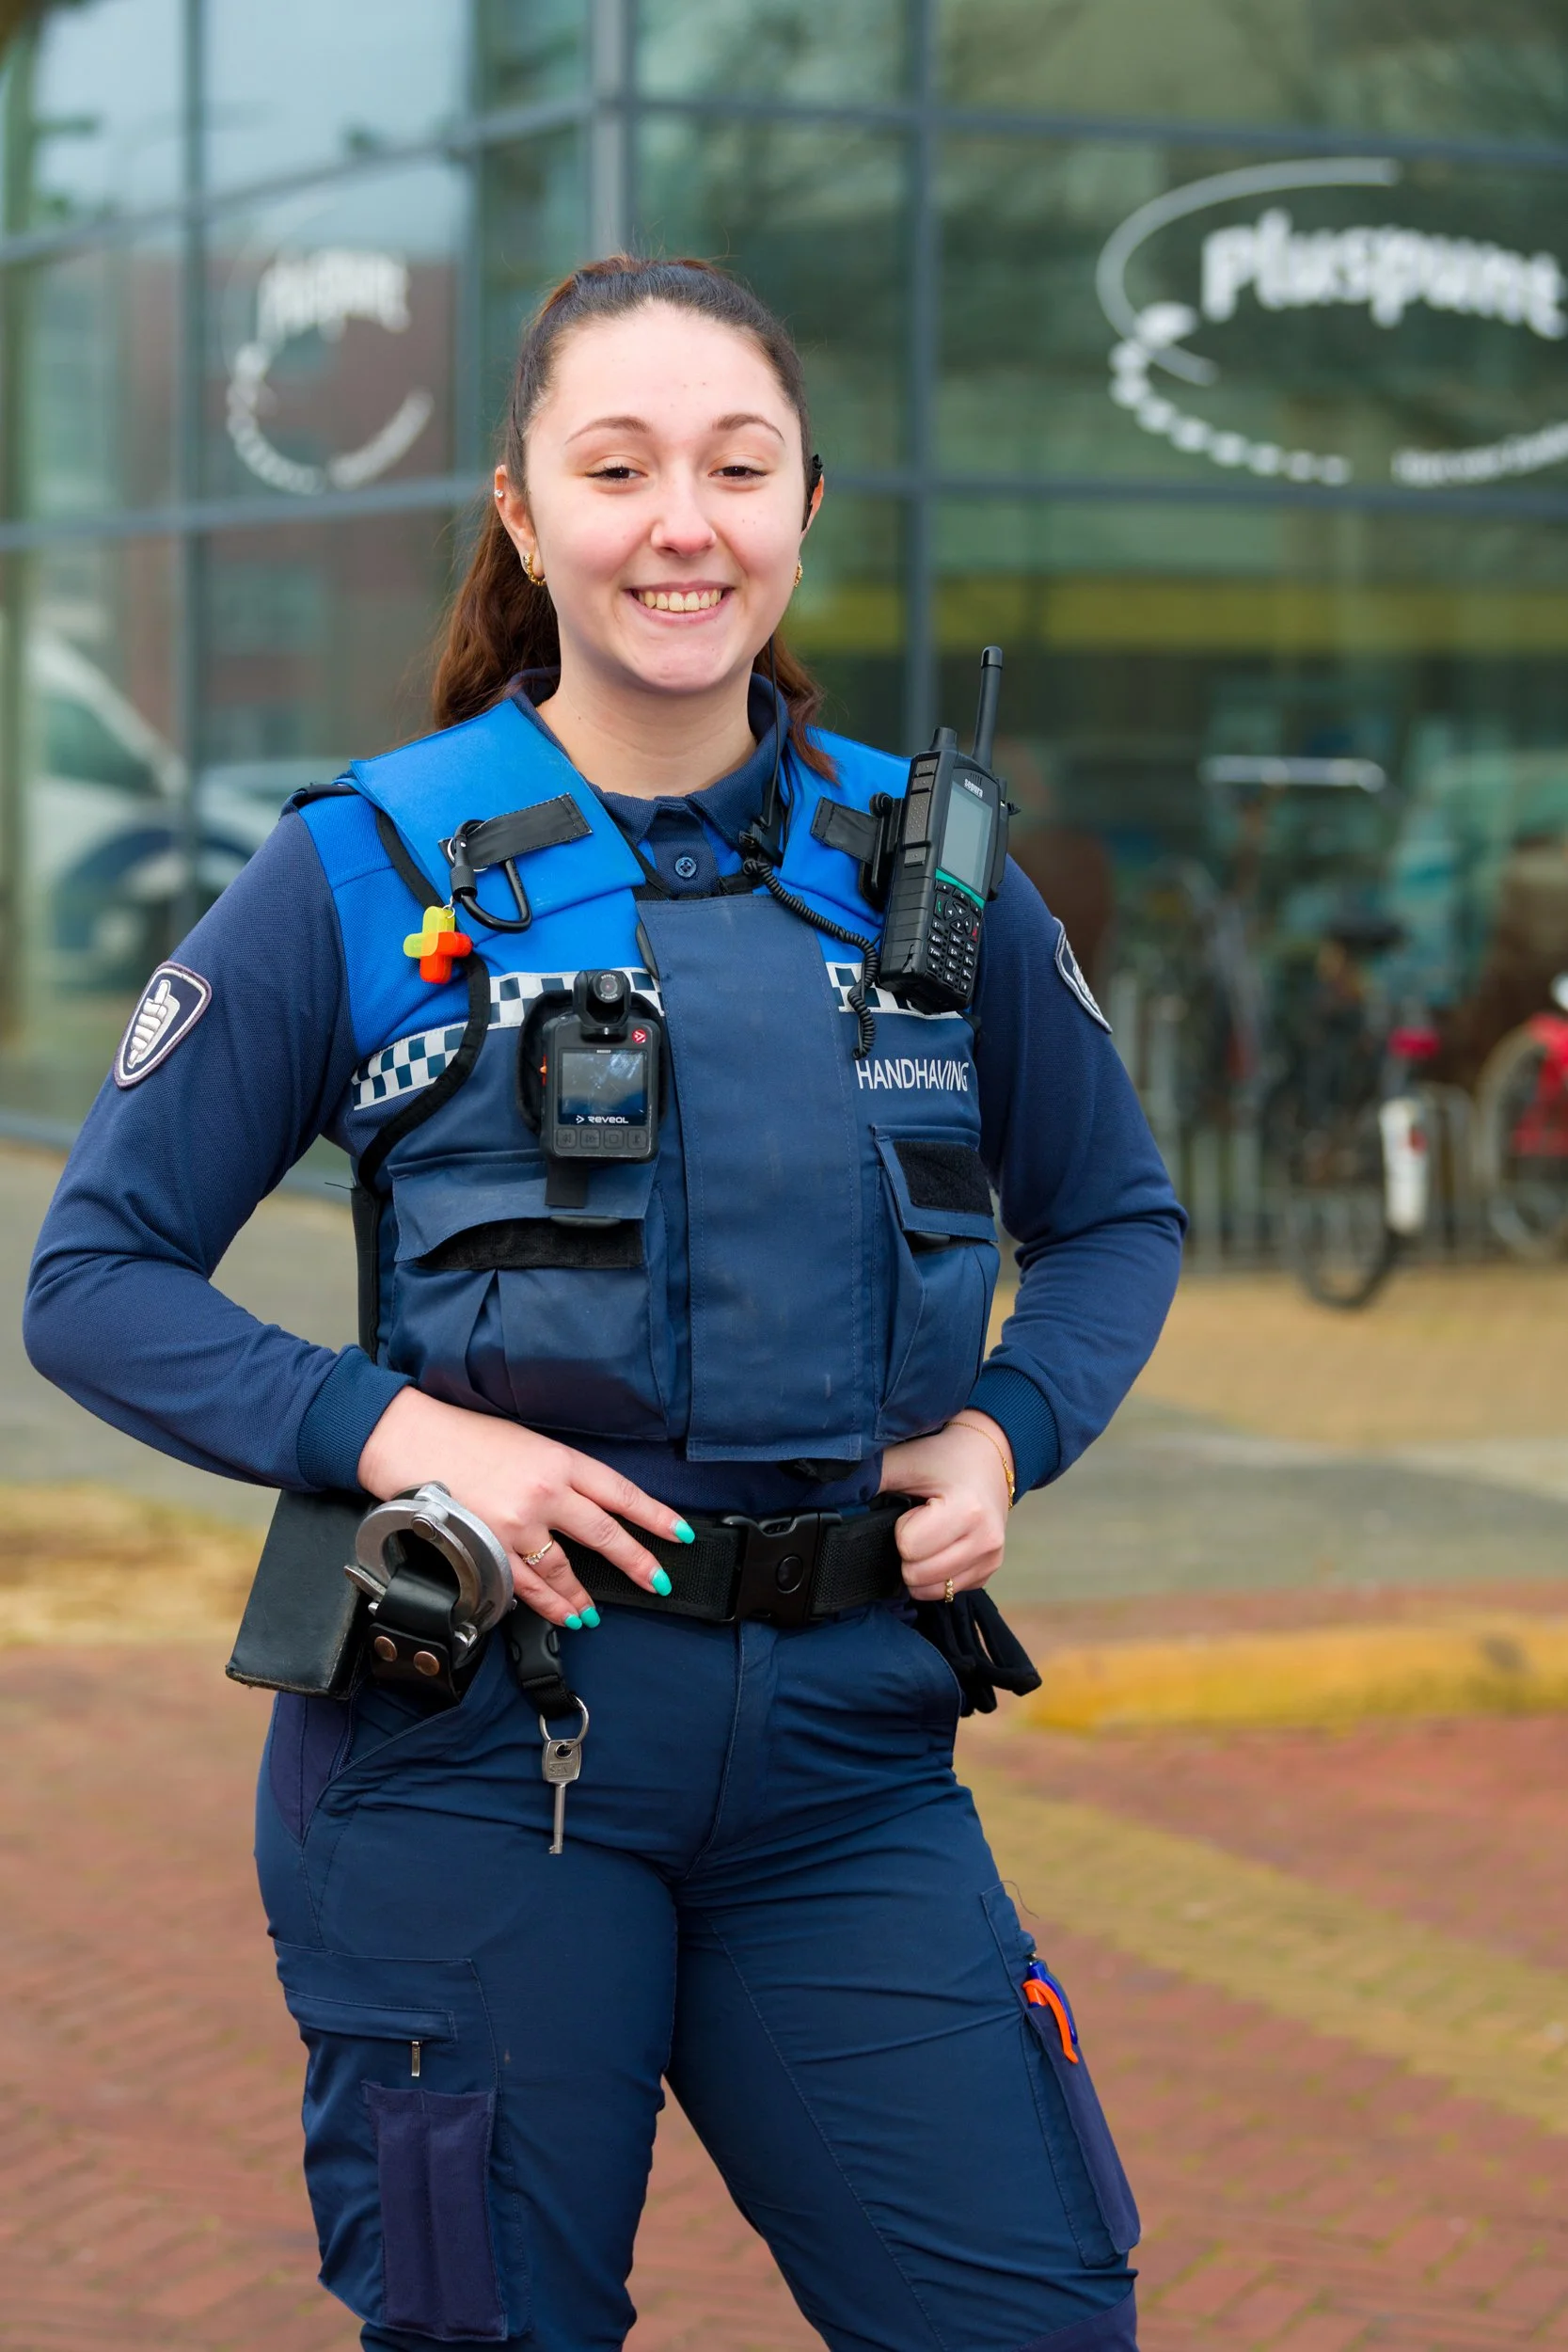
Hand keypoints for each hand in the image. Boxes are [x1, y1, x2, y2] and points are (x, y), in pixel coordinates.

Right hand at [357, 1388, 690, 1626]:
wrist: (410, 1441)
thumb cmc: (465, 1437)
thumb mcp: (527, 1442)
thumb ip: (561, 1473)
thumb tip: (590, 1505)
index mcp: (559, 1460)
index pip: (622, 1492)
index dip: (655, 1516)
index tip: (680, 1534)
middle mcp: (545, 1493)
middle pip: (605, 1535)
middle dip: (637, 1563)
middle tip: (658, 1581)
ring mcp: (517, 1525)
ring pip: (564, 1570)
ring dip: (582, 1596)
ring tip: (594, 1612)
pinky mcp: (488, 1549)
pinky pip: (526, 1586)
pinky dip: (547, 1604)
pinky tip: (561, 1613)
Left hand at [878, 1411, 1013, 1601]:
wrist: (990, 1457)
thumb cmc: (945, 1456)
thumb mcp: (907, 1460)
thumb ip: (872, 1478)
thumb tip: (830, 1495)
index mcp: (967, 1511)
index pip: (908, 1547)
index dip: (901, 1527)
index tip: (913, 1508)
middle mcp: (986, 1540)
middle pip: (918, 1574)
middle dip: (908, 1551)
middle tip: (920, 1521)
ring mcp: (991, 1560)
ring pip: (932, 1590)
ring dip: (920, 1566)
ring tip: (931, 1533)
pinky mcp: (990, 1571)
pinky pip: (947, 1592)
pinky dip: (936, 1573)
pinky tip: (943, 1544)